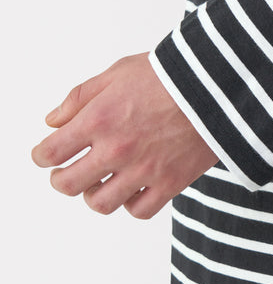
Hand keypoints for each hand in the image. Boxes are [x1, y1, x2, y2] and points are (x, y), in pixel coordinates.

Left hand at [31, 52, 218, 218]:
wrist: (219, 87)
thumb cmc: (171, 75)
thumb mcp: (119, 72)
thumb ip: (80, 97)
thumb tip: (53, 121)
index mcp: (99, 118)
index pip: (50, 152)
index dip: (42, 156)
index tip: (48, 154)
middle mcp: (117, 148)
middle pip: (67, 184)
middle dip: (61, 179)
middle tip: (68, 173)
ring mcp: (144, 169)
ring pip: (100, 203)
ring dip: (94, 195)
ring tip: (102, 183)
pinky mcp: (171, 182)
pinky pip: (139, 210)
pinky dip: (130, 204)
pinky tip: (133, 189)